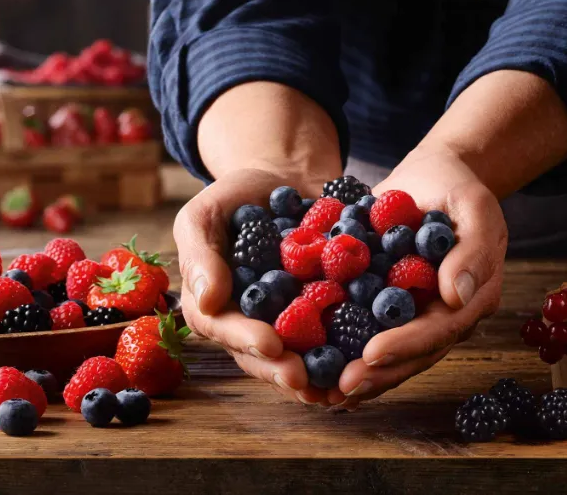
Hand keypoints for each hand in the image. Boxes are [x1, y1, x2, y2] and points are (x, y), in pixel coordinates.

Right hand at [174, 82, 343, 406]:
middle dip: (282, 369)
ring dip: (316, 373)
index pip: (223, 329)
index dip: (246, 340)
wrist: (284, 181)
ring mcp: (285, 321)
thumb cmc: (235, 197)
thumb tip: (207, 300)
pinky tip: (367, 359)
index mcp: (214, 304)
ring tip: (337, 386)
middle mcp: (249, 321)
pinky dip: (349, 348)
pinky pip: (333, 334)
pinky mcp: (321, 312)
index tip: (272, 344)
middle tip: (305, 379)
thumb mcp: (205, 213)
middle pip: (261, 354)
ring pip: (297, 355)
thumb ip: (199, 253)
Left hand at [334, 144, 507, 409]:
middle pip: (413, 353)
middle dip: (377, 372)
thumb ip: (472, 251)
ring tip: (322, 389)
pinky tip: (314, 364)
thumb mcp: (473, 207)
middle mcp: (443, 313)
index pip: (440, 329)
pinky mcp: (387, 302)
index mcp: (470, 297)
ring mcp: (416, 312)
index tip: (372, 354)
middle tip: (340, 386)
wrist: (431, 176)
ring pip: (389, 350)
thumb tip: (456, 296)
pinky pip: (366, 328)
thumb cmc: (456, 187)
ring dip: (358, 371)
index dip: (407, 345)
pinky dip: (342, 347)